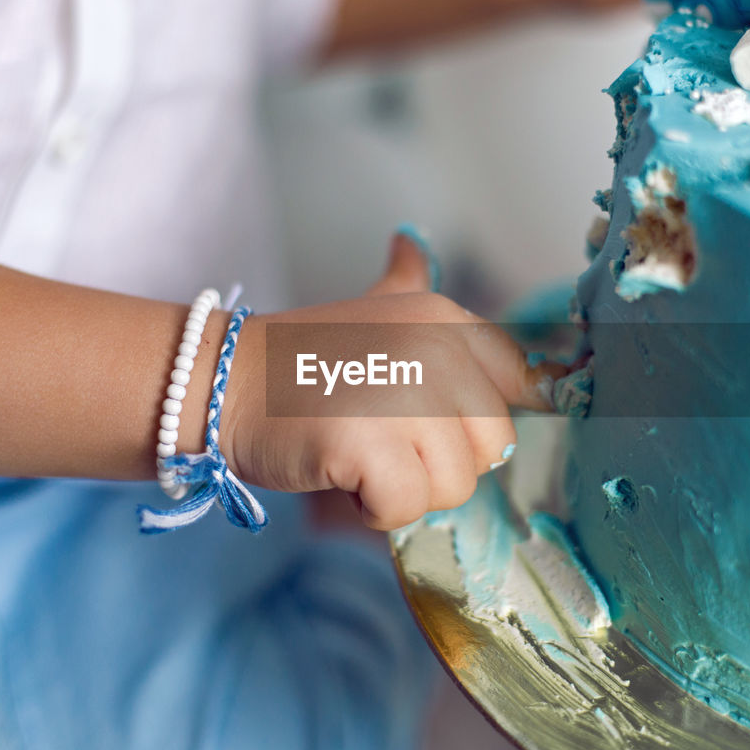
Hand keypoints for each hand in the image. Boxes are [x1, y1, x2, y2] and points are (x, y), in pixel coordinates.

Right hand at [221, 234, 562, 530]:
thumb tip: (413, 240)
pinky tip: (343, 475)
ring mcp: (404, 395)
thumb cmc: (303, 360)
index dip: (486, 420)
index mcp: (447, 318)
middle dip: (441, 461)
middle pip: (491, 446)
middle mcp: (436, 350)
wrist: (224, 382)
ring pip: (454, 485)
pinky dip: (376, 508)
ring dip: (406, 488)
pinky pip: (408, 507)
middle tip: (385, 439)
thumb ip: (407, 280)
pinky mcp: (370, 445)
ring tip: (360, 453)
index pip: (525, 382)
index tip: (441, 424)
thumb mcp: (369, 305)